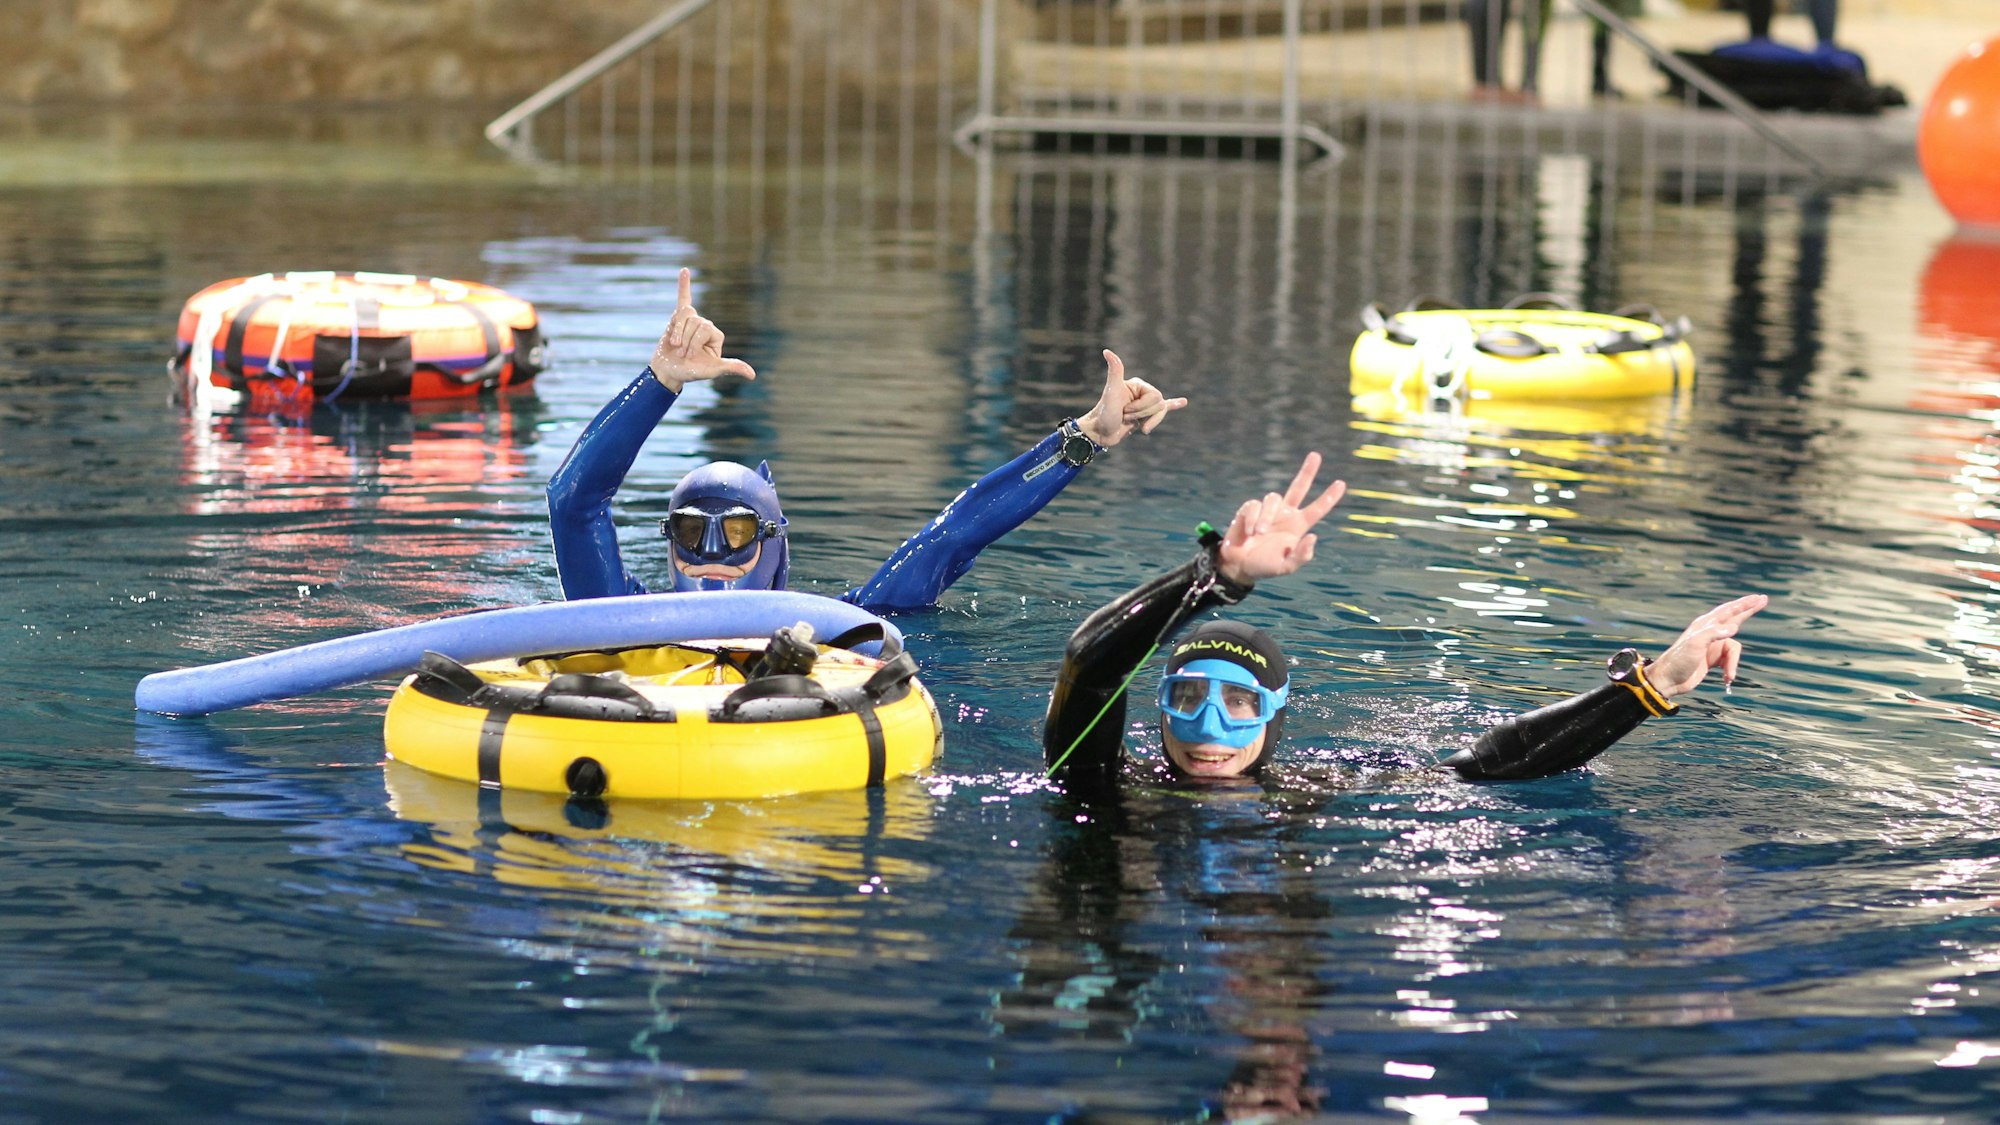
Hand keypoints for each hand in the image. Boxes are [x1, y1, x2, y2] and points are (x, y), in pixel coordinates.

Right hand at [649, 268, 757, 391]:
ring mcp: (692, 320)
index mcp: (716, 335)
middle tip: (683, 353)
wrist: (670, 371)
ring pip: (683, 315)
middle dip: (686, 339)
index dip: (695, 343)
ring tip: (676, 345)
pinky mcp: (678, 318)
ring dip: (676, 331)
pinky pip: (682, 297)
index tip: (692, 357)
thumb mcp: (713, 370)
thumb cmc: (691, 372)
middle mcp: (705, 325)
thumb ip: (731, 367)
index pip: (705, 328)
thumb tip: (752, 375)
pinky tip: (684, 271)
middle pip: (694, 321)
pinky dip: (683, 284)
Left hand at [1074, 350, 1187, 448]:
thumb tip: (1107, 351)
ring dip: (1147, 421)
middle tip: (1125, 416)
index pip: (1155, 396)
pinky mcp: (1145, 415)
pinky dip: (1173, 405)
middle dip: (1143, 414)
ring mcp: (1144, 404)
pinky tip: (1183, 402)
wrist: (1099, 433)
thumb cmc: (1104, 413)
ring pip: (1161, 412)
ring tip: (1131, 422)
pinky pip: (1163, 408)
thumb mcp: (1112, 392)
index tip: (1125, 410)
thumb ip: (1115, 371)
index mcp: (1137, 384)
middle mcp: (1141, 392)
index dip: (1142, 407)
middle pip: (1159, 404)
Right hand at [1215, 452, 1346, 584]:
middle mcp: (1285, 514)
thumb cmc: (1264, 566)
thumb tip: (1313, 536)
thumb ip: (1301, 556)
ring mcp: (1268, 510)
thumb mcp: (1286, 567)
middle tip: (1316, 455)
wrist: (1238, 566)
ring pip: (1272, 498)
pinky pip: (1254, 505)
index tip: (1341, 483)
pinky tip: (1249, 532)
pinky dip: (1253, 519)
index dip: (1329, 497)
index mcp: (1297, 526)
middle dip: (1307, 471)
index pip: (1317, 509)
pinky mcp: (1250, 509)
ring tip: (1259, 534)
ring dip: (1266, 517)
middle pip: (1299, 487)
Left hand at [1646, 594, 1768, 697]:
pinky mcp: (1713, 659)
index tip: (1759, 598)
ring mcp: (1712, 646)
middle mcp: (1710, 633)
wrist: (1668, 681)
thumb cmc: (1678, 661)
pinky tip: (1726, 679)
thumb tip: (1734, 627)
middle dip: (1748, 610)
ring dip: (1733, 664)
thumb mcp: (1695, 644)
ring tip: (1729, 676)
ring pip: (1734, 650)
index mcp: (1705, 625)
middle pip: (1734, 618)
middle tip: (1763, 599)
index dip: (1744, 604)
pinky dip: (1730, 670)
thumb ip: (1713, 633)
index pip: (1728, 611)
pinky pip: (1730, 662)